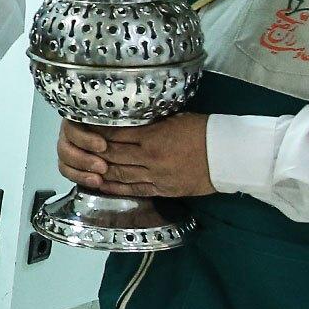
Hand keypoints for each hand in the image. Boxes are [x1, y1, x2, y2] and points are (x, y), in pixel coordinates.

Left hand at [57, 115, 214, 197]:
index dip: (97, 132)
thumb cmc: (205, 130)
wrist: (229, 155)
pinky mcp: (162, 189)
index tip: (84, 127)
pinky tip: (102, 184)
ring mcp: (155, 176)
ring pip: (119, 175)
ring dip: (100, 171)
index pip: (116, 134)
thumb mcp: (176, 118)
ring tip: (85, 167)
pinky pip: (133, 190)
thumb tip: (132, 120)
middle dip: (93, 152)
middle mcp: (150, 158)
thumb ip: (152, 122)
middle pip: (113, 156)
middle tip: (78, 148)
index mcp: (153, 136)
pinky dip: (115, 188)